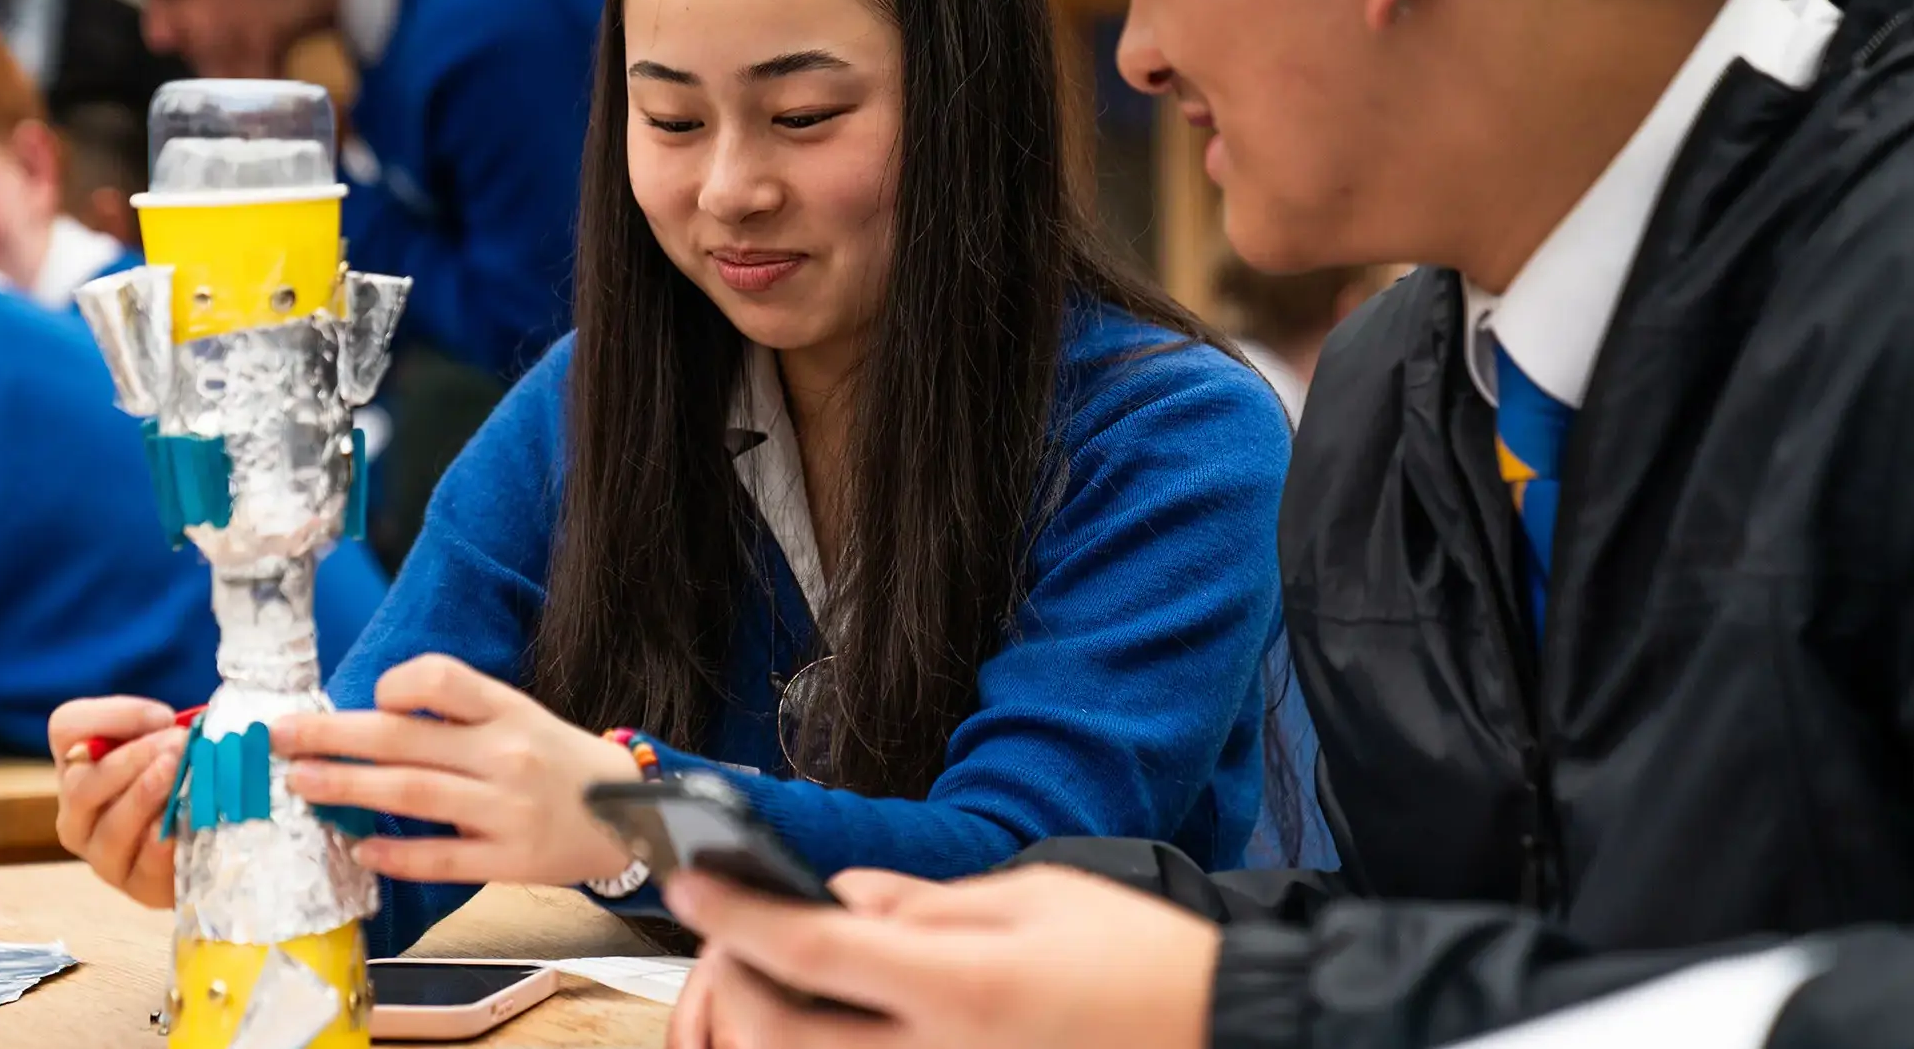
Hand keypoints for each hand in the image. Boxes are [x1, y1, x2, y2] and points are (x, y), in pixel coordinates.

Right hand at [50, 696, 182, 907]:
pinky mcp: (135, 885)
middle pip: (82, 786)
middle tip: (180, 744)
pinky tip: (185, 820)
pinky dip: (165, 841)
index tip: (163, 716)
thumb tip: (166, 724)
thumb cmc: (184, 775)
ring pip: (111, 828)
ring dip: (147, 796)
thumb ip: (163, 727)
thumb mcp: (173, 740)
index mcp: (79, 762)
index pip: (68, 726)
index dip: (114, 717)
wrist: (209, 836)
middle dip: (135, 760)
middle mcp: (77, 811)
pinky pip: (144, 864)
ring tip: (180, 774)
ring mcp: (101, 853)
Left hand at [272, 654, 642, 886]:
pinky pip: (441, 858)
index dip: (393, 684)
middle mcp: (506, 754)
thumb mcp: (518, 715)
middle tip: (278, 738)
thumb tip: (370, 711)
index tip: (366, 697)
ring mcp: (507, 810)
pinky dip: (396, 855)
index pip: (440, 680)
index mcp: (507, 710)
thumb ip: (456, 712)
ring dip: (348, 790)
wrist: (630, 812)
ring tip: (301, 785)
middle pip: (404, 740)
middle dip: (332, 737)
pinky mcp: (511, 861)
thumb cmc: (556, 758)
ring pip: (412, 796)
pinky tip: (359, 849)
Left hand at [663, 865, 1221, 1048]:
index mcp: (959, 991)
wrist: (1223, 1036)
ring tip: (770, 977)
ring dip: (770, 1030)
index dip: (735, 915)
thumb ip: (925, 904)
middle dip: (733, 983)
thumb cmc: (1138, 960)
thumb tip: (841, 900)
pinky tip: (828, 1020)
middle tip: (726, 929)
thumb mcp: (1032, 898)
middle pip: (784, 1038)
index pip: (809, 954)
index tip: (690, 881)